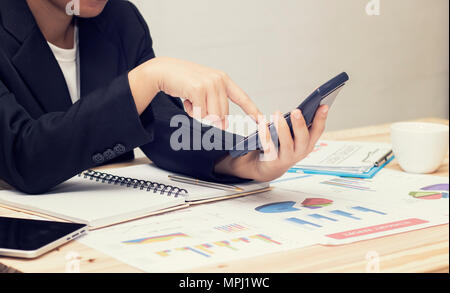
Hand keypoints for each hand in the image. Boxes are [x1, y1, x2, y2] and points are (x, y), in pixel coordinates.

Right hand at [128, 57, 260, 127]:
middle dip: (210, 117)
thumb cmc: (184, 82)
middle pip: (222, 114)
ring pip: (212, 115)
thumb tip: (222, 125)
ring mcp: (209, 83)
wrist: (164, 71)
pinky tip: (186, 100)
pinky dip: (192, 111)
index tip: (262, 120)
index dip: (253, 110)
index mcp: (223, 80)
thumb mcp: (204, 90)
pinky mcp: (198, 89)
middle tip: (197, 107)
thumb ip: (215, 104)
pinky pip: (200, 113)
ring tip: (191, 101)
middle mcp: (219, 80)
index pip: (242, 98)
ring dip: (200, 114)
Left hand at [215, 105, 328, 181]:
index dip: (321, 118)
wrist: (270, 167)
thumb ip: (299, 123)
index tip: (324, 106)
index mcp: (308, 142)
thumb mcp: (295, 136)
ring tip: (277, 115)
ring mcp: (287, 156)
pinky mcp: (273, 160)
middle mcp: (300, 151)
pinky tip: (263, 125)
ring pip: (286, 143)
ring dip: (282, 128)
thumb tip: (300, 107)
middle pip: (303, 138)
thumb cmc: (283, 146)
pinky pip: (270, 147)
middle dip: (300, 124)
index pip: (318, 130)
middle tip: (296, 111)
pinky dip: (266, 135)